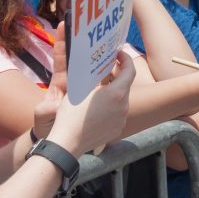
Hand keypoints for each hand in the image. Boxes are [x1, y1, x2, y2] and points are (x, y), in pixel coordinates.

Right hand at [44, 23, 133, 156]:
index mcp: (117, 93)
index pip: (130, 70)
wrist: (68, 143)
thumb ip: (93, 77)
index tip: (119, 54)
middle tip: (106, 69)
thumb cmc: (71, 114)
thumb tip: (96, 66)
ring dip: (114, 92)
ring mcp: (122, 119)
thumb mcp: (80, 89)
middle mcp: (124, 106)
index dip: (126, 59)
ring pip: (122, 100)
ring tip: (100, 89)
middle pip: (125, 86)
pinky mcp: (118, 129)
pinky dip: (112, 107)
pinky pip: (118, 113)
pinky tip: (98, 107)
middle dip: (117, 76)